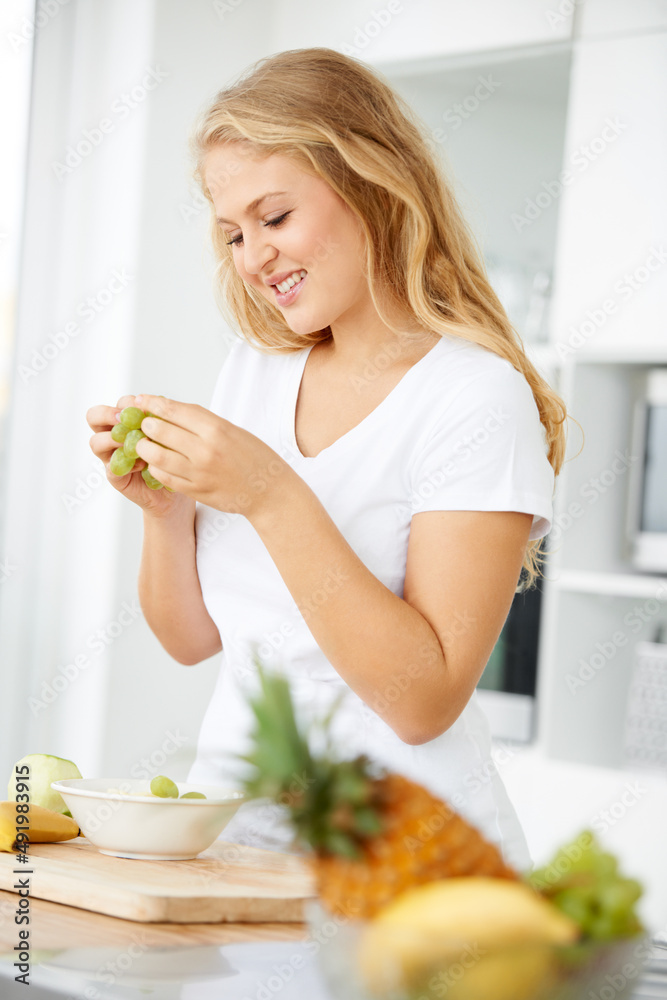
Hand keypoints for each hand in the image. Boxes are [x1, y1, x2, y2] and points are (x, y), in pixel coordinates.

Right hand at [86, 395, 193, 518]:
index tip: (142, 407)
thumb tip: (158, 406)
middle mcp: (114, 436)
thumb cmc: (173, 457)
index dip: (125, 403)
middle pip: (94, 417)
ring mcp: (112, 456)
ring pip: (96, 442)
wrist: (176, 489)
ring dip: (113, 439)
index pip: (116, 405)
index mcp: (127, 422)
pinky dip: (126, 464)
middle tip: (123, 419)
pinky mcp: (116, 476)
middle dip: (106, 414)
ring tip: (134, 442)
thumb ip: (160, 421)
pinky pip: (111, 468)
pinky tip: (142, 465)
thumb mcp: (169, 435)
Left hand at [132, 394, 292, 518]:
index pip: (175, 411)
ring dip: (144, 447)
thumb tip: (170, 409)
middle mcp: (206, 450)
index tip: (141, 400)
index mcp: (217, 430)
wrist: (269, 491)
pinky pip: (165, 477)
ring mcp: (199, 473)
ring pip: (157, 456)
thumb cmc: (254, 457)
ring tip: (144, 444)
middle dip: (146, 425)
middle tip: (143, 423)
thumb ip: (202, 421)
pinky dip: (155, 468)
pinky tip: (156, 462)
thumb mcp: (232, 430)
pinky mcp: (196, 491)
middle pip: (160, 431)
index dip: (153, 404)